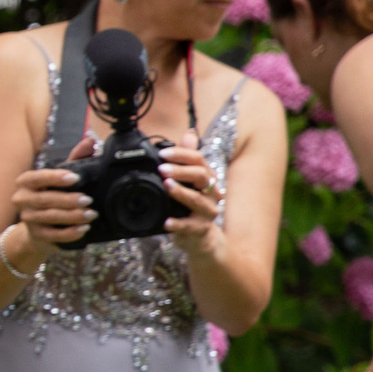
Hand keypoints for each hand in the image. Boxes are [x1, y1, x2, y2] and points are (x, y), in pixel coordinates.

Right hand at [9, 134, 97, 257]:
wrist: (39, 231)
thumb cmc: (51, 198)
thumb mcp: (60, 178)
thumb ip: (74, 159)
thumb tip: (89, 141)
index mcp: (26, 182)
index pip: (37, 177)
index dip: (55, 177)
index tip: (75, 178)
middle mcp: (21, 199)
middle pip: (45, 199)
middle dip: (68, 200)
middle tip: (88, 200)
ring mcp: (27, 219)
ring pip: (50, 217)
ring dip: (73, 216)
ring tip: (91, 214)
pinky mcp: (36, 236)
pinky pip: (54, 235)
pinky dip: (70, 233)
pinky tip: (84, 228)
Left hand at [159, 131, 224, 256]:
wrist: (201, 238)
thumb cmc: (192, 206)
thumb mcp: (190, 181)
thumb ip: (187, 159)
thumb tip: (190, 133)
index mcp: (206, 177)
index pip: (199, 159)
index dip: (182, 153)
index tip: (162, 153)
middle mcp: (211, 192)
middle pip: (201, 176)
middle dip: (181, 170)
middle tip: (162, 168)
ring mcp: (207, 211)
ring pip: (197, 200)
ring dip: (181, 192)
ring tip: (166, 185)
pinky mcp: (200, 229)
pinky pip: (189, 226)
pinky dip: (177, 223)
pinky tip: (167, 221)